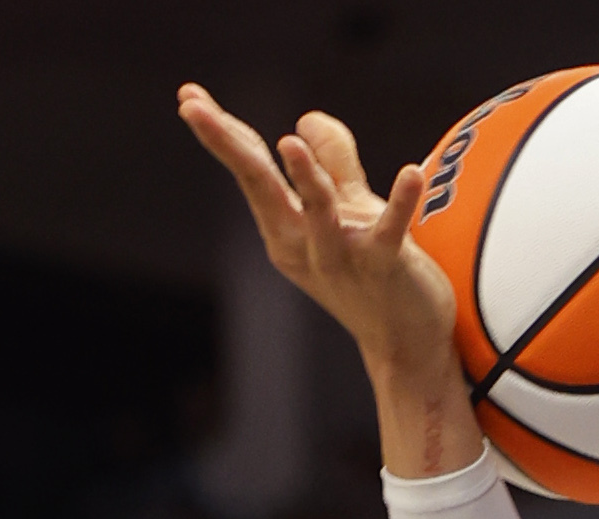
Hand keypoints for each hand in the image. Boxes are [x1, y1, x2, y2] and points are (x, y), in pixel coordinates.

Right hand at [177, 87, 455, 383]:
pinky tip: (410, 172)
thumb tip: (305, 118)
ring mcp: (342, 256)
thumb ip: (333, 163)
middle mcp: (302, 242)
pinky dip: (401, 202)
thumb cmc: (376, 274)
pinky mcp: (384, 266)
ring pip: (319, 212)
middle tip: (191, 107)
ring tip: (289, 144)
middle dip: (227, 144)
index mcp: (284, 227)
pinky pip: (390, 231)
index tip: (188, 96)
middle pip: (259, 184)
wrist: (409, 343)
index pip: (249, 171)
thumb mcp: (349, 210)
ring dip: (307, 179)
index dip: (221, 132)